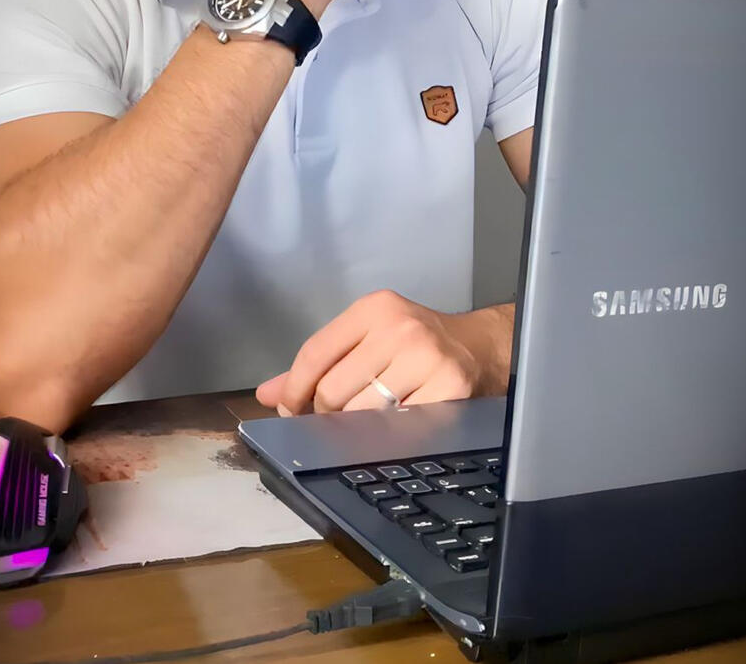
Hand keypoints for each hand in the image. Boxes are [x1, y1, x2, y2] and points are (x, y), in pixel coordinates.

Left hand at [255, 289, 513, 414]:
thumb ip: (318, 363)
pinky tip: (395, 428)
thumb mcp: (367, 339)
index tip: (291, 410)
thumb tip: (266, 394)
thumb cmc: (414, 345)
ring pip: (362, 414)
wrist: (479, 348)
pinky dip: (389, 436)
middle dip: (327, 413)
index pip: (315, 353)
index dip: (295, 389)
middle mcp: (399, 328)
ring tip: (369, 422)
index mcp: (373, 309)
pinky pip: (397, 428)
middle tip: (337, 419)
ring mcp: (426, 358)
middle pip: (333, 390)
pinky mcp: (449, 389)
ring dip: (357, 428)